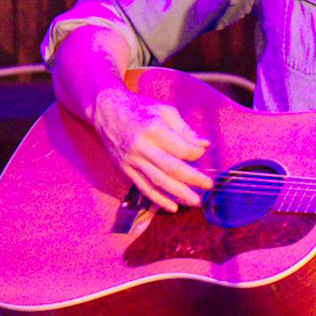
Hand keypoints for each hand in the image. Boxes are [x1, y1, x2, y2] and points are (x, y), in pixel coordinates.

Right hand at [90, 85, 213, 211]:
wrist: (106, 111)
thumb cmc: (139, 108)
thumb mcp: (164, 111)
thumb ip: (184, 130)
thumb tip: (204, 145)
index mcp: (154, 129)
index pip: (181, 149)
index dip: (195, 153)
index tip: (200, 152)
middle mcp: (142, 147)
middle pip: (172, 168)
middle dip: (192, 179)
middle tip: (208, 186)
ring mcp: (132, 160)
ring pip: (158, 181)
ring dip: (178, 193)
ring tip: (194, 201)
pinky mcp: (125, 169)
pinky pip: (143, 187)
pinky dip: (158, 199)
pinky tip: (172, 207)